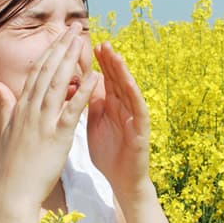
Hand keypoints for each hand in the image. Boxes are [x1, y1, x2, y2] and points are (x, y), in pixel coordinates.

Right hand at [0, 24, 98, 210]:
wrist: (15, 191)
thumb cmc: (14, 162)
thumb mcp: (7, 129)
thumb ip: (6, 104)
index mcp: (22, 107)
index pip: (37, 72)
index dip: (49, 51)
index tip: (59, 35)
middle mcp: (31, 110)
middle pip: (47, 71)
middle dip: (61, 47)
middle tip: (73, 27)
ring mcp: (43, 122)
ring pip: (57, 84)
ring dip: (70, 60)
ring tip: (81, 41)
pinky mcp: (57, 136)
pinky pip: (71, 110)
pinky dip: (82, 92)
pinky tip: (94, 76)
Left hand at [87, 41, 151, 197]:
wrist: (121, 180)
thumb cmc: (108, 152)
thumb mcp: (94, 123)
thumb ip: (91, 104)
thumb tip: (82, 84)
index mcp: (110, 105)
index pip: (104, 78)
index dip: (97, 63)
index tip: (88, 46)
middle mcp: (124, 107)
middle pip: (117, 79)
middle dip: (109, 61)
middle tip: (102, 43)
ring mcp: (133, 117)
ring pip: (129, 90)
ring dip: (123, 72)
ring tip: (116, 55)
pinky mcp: (141, 130)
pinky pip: (138, 109)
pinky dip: (134, 95)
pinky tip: (128, 83)